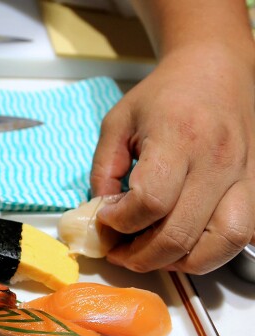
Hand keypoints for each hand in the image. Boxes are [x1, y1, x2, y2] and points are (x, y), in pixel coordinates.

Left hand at [89, 44, 254, 274]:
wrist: (216, 69)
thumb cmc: (164, 95)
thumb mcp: (117, 123)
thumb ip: (102, 171)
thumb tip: (99, 215)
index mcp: (179, 138)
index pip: (151, 202)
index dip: (120, 222)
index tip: (106, 217)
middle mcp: (217, 160)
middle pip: (180, 234)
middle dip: (141, 255)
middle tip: (119, 252)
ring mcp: (244, 175)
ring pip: (222, 244)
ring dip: (181, 262)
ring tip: (152, 256)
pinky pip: (243, 234)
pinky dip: (213, 251)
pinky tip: (185, 245)